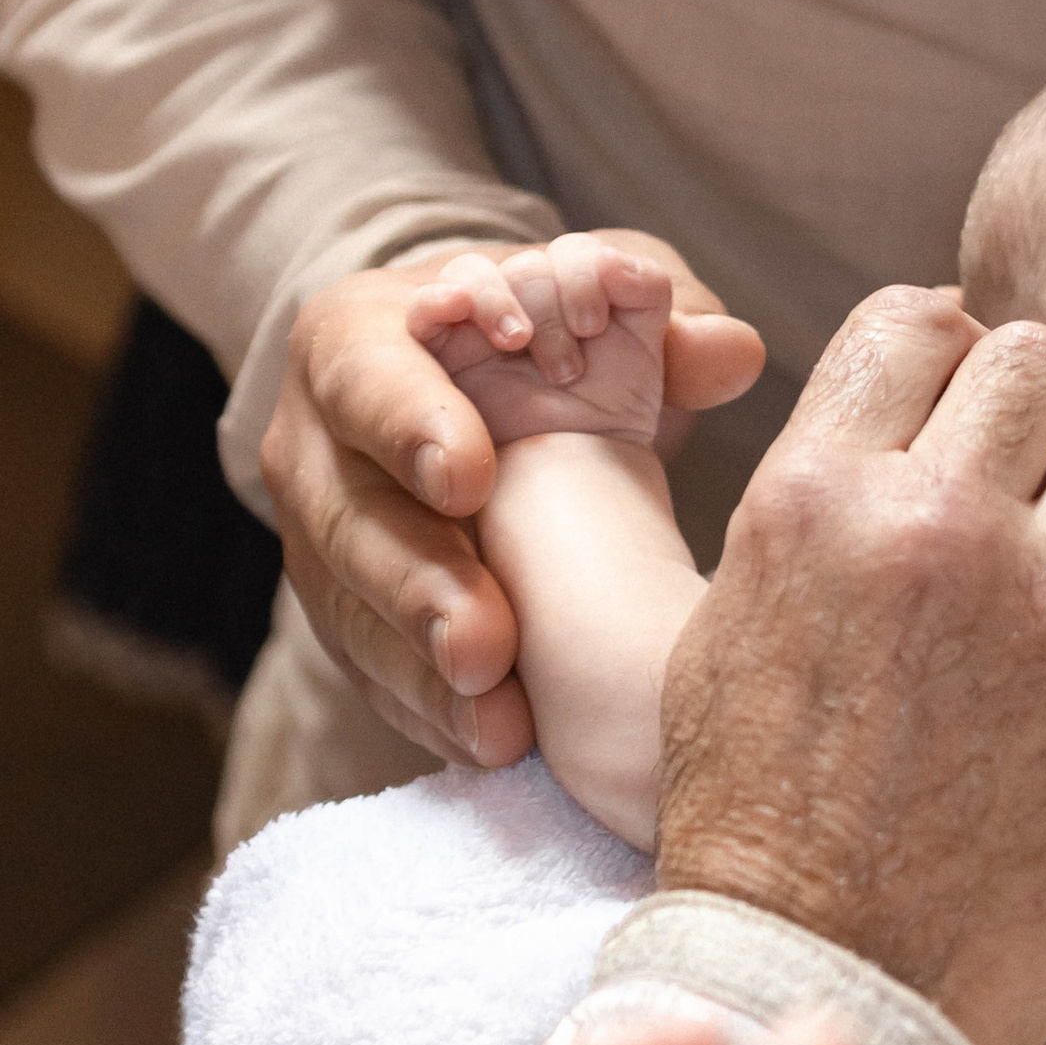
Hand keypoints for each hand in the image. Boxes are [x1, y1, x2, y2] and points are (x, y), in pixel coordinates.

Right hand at [259, 234, 762, 764]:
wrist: (465, 392)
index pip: (365, 377)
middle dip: (415, 584)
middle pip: (349, 519)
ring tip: (496, 712)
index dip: (409, 427)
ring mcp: (321, 544)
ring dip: (423, 670)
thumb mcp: (585, 304)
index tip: (472, 480)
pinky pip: (376, 678)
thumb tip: (731, 350)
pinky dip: (433, 714)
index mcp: (356, 342)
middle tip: (485, 643)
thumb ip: (652, 319)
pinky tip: (495, 741)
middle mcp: (314, 445)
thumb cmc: (531, 336)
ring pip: (353, 615)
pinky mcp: (346, 619)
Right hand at [653, 287, 1045, 1044]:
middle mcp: (937, 529)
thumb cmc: (764, 819)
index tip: (963, 415)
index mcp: (814, 499)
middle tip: (1039, 480)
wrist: (835, 977)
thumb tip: (896, 421)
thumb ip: (813, 506)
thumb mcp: (724, 628)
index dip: (952, 354)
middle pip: (1044, 354)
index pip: (919, 318)